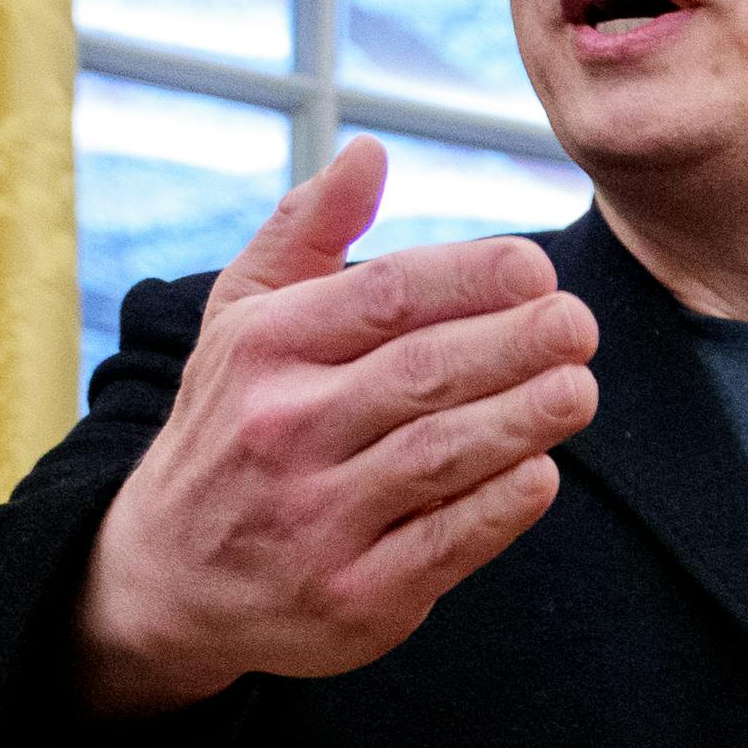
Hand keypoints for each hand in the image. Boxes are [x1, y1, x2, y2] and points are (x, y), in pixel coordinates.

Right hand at [73, 139, 596, 718]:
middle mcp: (284, 429)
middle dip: (514, 345)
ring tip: (582, 388)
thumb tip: (372, 152)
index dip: (469, 279)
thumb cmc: (230, 425)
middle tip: (581, 324)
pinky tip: (543, 473)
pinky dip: (500, 507)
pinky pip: (444, 543)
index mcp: (263, 349)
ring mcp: (317, 517)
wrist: (165, 578)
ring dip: (522, 419)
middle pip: (423, 373)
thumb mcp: (242, 320)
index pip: (384, 297)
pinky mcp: (354, 595)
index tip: (538, 268)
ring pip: (440, 456)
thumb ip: (306, 234)